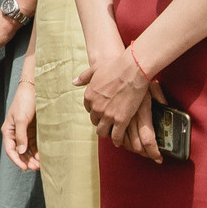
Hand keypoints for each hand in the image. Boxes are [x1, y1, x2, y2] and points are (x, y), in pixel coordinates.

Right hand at [1, 72, 39, 170]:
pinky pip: (33, 143)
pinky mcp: (32, 129)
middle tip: (36, 168)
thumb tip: (21, 151)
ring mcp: (24, 131)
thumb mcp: (21, 119)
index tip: (25, 168)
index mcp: (8, 130)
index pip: (10, 150)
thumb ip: (21, 135)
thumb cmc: (24, 101)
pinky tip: (42, 156)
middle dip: (26, 161)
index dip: (17, 160)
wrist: (33, 89)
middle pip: (19, 151)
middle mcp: (15, 133)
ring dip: (32, 157)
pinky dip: (37, 151)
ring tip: (40, 165)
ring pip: (26, 149)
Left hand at [77, 45, 161, 160]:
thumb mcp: (95, 69)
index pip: (88, 109)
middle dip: (101, 122)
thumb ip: (84, 77)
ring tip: (113, 134)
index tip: (103, 111)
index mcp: (88, 96)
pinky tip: (119, 140)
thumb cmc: (115, 66)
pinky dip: (117, 139)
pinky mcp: (120, 120)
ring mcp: (107, 115)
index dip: (96, 111)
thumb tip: (74, 82)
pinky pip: (116, 136)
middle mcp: (95, 107)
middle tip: (109, 123)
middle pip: (95, 121)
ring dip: (107, 133)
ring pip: (103, 131)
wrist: (132, 70)